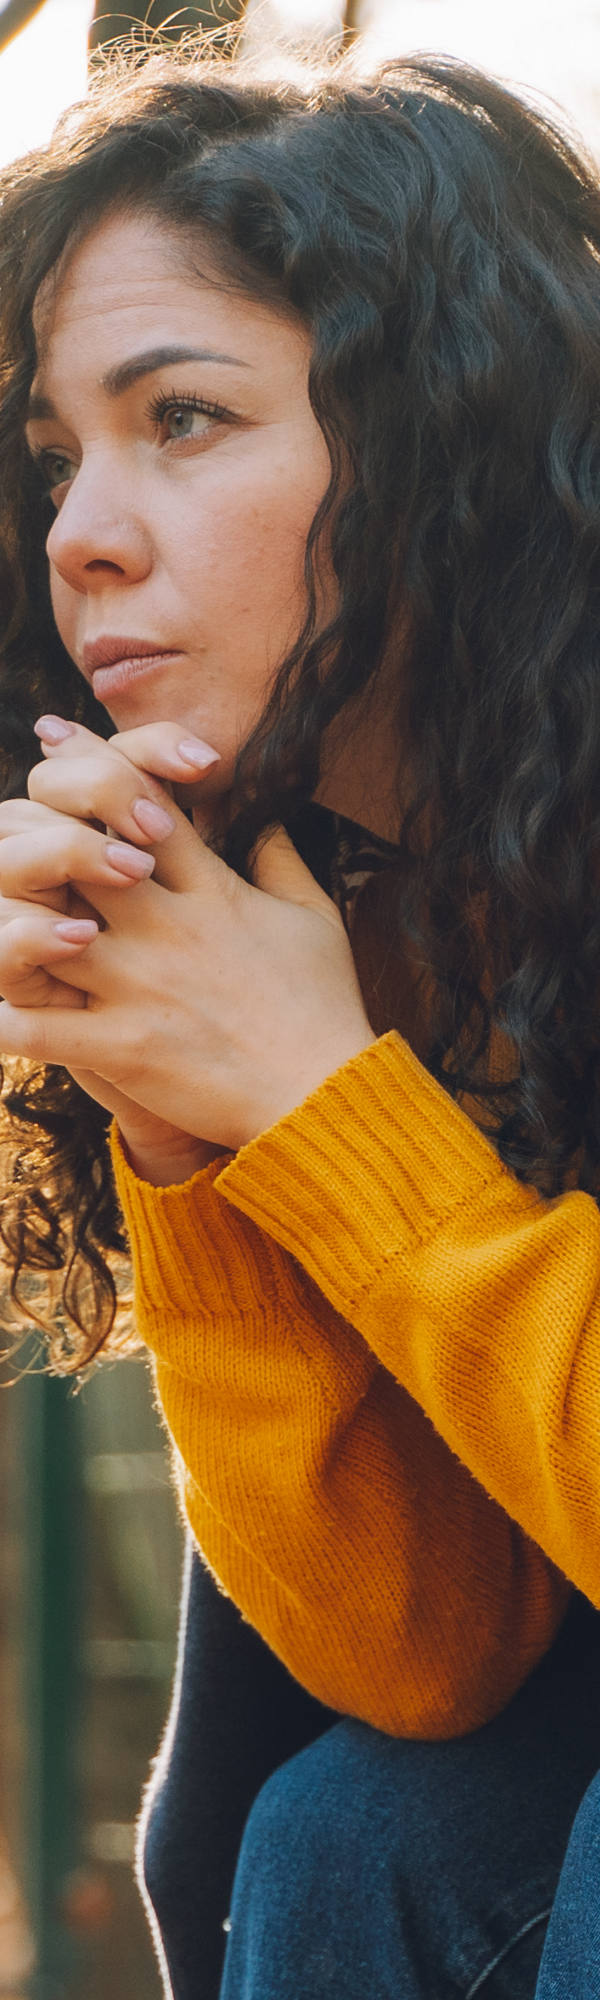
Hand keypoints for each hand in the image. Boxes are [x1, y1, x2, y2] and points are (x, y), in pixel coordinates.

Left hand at [0, 720, 375, 1156]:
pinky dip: (3, 1018)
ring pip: (41, 931)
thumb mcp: (314, 916)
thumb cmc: (323, 1005)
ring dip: (9, 923)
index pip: (142, 802)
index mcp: (211, 890)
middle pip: (78, 850)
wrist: (326, 1096)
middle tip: (10, 829)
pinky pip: (37, 1028)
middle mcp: (166, 928)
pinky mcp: (124, 1048)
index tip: (52, 733)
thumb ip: (279, 858)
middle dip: (35, 832)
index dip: (93, 761)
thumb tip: (262, 815)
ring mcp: (140, 987)